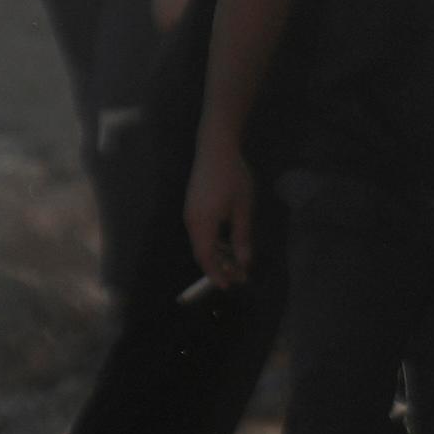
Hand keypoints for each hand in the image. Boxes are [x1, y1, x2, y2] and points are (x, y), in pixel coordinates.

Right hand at [184, 139, 254, 288]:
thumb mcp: (243, 207)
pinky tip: (227, 242)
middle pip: (202, 252)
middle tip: (238, 275)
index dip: (216, 274)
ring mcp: (189, 213)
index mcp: (202, 223)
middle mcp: (191, 221)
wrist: (215, 148)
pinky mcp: (192, 206)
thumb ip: (242, 236)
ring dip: (217, 254)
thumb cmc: (233, 176)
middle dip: (218, 266)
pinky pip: (200, 231)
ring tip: (236, 260)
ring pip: (201, 242)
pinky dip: (212, 242)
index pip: (206, 257)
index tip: (227, 286)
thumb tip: (244, 261)